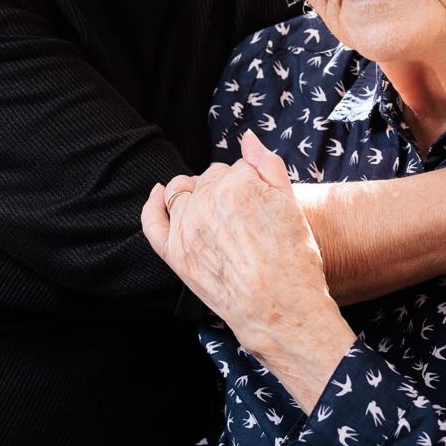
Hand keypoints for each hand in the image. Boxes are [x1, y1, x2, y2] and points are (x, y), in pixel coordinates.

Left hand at [140, 132, 353, 411]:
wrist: (281, 309)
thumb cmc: (293, 258)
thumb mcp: (290, 203)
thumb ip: (267, 164)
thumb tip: (247, 137)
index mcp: (237, 184)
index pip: (237, 169)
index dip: (252, 185)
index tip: (262, 206)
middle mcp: (207, 201)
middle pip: (210, 179)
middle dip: (225, 189)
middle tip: (246, 219)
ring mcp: (187, 228)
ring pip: (184, 193)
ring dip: (195, 194)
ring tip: (216, 215)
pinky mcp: (175, 254)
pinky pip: (153, 221)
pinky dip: (152, 206)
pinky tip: (157, 194)